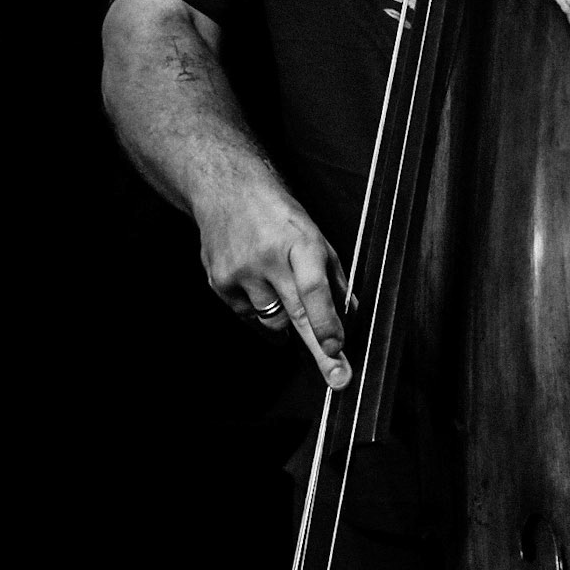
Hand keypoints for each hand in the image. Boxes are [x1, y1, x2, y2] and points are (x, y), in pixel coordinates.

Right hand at [199, 178, 352, 389]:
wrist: (227, 191)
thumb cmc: (278, 215)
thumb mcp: (314, 235)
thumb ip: (332, 275)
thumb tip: (349, 314)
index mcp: (299, 241)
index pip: (314, 288)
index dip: (326, 321)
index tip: (338, 349)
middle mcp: (268, 258)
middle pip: (296, 313)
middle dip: (320, 350)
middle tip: (339, 378)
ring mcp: (240, 272)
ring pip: (273, 321)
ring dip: (284, 316)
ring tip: (279, 285)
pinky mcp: (219, 283)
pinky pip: (248, 317)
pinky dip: (259, 309)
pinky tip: (257, 283)